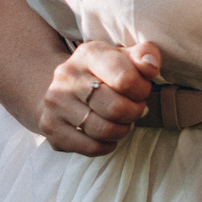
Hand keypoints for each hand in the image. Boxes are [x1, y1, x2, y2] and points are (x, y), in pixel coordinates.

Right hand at [37, 39, 161, 156]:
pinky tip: (107, 136)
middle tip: (134, 109)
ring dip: (122, 131)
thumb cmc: (104, 74)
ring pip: (104, 130)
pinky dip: (106, 145)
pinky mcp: (50, 127)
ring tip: (122, 122)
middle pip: (115, 108)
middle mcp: (66, 75)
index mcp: (88, 53)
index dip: (142, 90)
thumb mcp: (124, 58)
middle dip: (134, 113)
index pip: (125, 79)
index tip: (141, 91)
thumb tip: (150, 64)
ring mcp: (55, 102)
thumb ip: (144, 55)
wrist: (64, 89)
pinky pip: (91, 147)